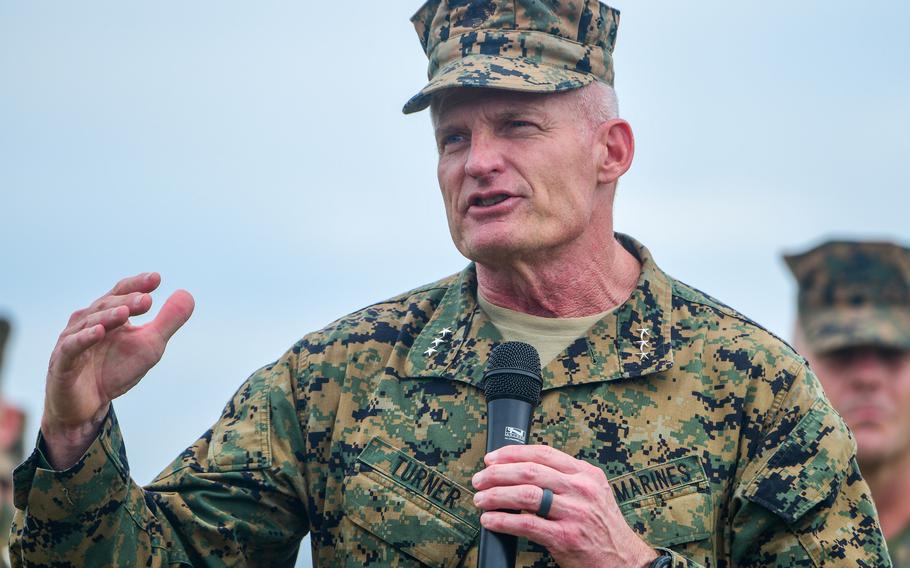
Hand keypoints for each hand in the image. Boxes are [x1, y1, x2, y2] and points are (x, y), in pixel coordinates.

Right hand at [42, 272, 193, 468]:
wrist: (89, 405)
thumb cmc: (116, 370)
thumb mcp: (150, 345)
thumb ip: (168, 321)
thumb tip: (187, 294)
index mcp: (108, 314)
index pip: (122, 293)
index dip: (137, 285)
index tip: (156, 278)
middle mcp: (87, 322)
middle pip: (106, 305)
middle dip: (127, 302)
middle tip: (147, 301)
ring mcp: (71, 340)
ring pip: (89, 323)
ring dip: (107, 316)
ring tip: (125, 312)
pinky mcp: (61, 363)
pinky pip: (71, 348)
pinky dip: (84, 339)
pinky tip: (99, 333)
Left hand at [472, 445, 658, 567]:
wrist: (623, 560)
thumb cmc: (603, 527)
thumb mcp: (592, 493)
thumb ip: (564, 479)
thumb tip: (522, 469)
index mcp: (586, 474)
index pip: (543, 453)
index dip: (512, 453)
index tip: (492, 458)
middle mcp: (581, 490)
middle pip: (530, 471)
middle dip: (497, 473)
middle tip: (480, 479)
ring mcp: (574, 513)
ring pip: (525, 495)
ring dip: (496, 495)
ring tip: (480, 499)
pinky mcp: (565, 538)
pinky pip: (526, 524)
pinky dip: (502, 521)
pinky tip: (490, 520)